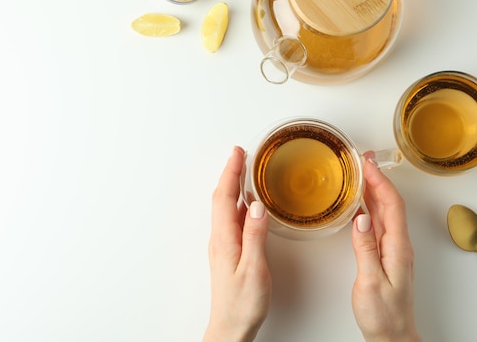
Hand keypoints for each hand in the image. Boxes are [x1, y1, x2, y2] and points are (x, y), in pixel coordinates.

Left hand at [203, 147, 271, 341]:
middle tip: (240, 153)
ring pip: (225, 206)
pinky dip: (236, 202)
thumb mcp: (254, 269)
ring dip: (232, 185)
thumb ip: (255, 236)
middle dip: (230, 172)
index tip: (238, 153)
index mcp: (224, 239)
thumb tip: (257, 206)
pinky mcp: (228, 251)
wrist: (230, 326)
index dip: (231, 172)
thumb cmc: (242, 303)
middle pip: (222, 197)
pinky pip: (230, 218)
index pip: (224, 196)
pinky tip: (246, 202)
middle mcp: (220, 238)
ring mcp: (222, 244)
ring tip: (243, 170)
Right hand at [351, 155, 421, 341]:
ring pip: (384, 212)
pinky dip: (369, 207)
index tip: (366, 164)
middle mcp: (397, 245)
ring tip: (360, 173)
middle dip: (377, 178)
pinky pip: (378, 223)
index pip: (391, 205)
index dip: (380, 182)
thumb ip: (365, 249)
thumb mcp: (371, 281)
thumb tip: (361, 218)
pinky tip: (359, 203)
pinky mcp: (384, 255)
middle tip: (362, 159)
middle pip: (390, 204)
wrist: (392, 336)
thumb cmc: (382, 314)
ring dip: (373, 190)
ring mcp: (392, 250)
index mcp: (397, 248)